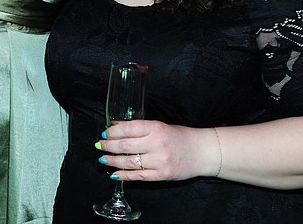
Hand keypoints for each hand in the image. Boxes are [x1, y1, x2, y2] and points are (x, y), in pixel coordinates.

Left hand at [96, 120, 217, 181]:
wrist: (201, 151)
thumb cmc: (180, 137)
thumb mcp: (160, 126)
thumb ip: (139, 127)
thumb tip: (116, 126)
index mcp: (155, 128)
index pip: (128, 129)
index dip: (113, 131)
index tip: (105, 133)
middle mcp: (156, 144)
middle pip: (125, 146)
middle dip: (109, 146)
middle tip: (100, 145)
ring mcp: (159, 161)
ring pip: (129, 162)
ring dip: (113, 161)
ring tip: (103, 159)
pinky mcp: (161, 174)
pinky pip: (138, 176)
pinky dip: (124, 175)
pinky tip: (115, 174)